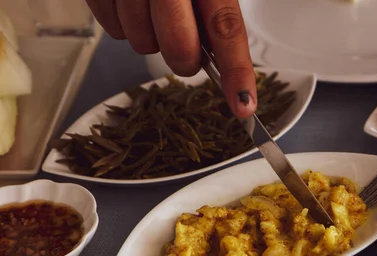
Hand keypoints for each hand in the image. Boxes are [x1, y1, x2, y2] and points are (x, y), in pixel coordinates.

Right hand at [86, 0, 256, 117]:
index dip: (236, 71)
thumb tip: (223, 56)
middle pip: (179, 48)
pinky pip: (112, 31)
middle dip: (184, 58)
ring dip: (150, 38)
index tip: (243, 105)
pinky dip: (123, 25)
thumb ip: (216, 11)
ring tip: (152, 9)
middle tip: (186, 46)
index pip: (226, 28)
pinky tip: (130, 3)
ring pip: (141, 44)